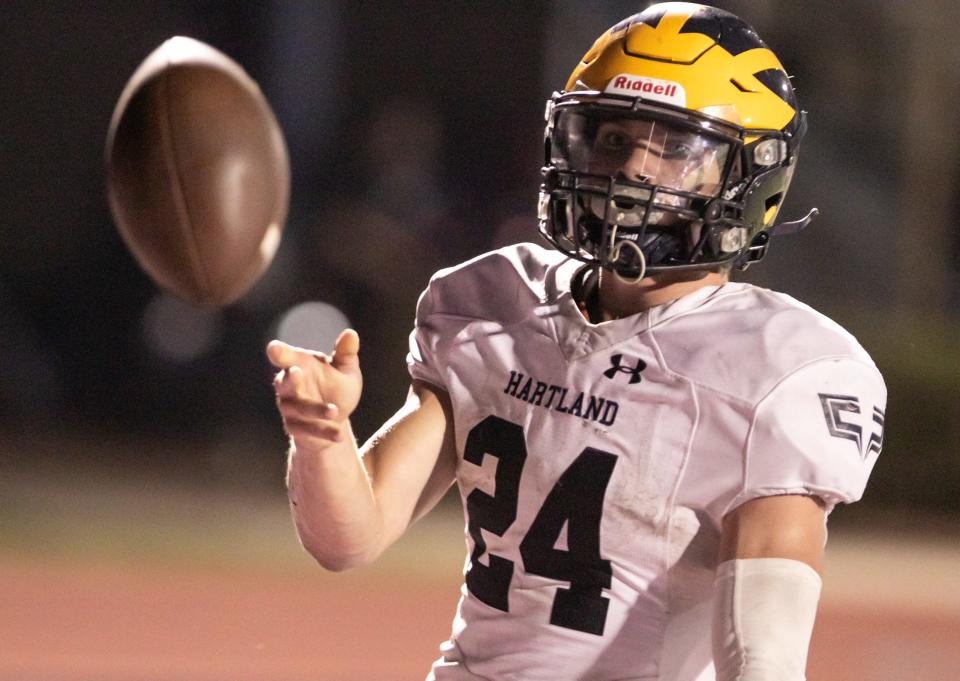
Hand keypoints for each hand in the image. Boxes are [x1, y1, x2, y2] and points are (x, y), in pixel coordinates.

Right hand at [267, 329, 362, 444]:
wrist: (335, 420)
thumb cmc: (337, 388)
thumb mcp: (346, 370)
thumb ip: (346, 354)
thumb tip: (351, 334)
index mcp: (299, 365)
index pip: (286, 357)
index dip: (280, 352)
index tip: (274, 348)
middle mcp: (289, 386)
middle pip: (284, 382)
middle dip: (290, 379)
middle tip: (296, 373)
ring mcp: (289, 408)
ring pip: (299, 408)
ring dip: (316, 409)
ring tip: (335, 411)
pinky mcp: (295, 428)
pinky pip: (307, 430)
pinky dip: (323, 431)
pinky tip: (339, 434)